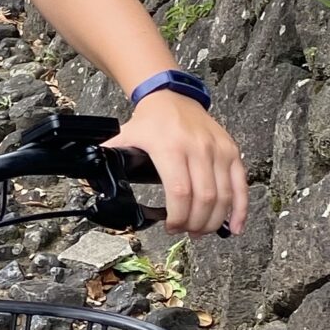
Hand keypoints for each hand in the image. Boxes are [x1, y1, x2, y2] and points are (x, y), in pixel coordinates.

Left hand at [108, 94, 248, 236]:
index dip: (177, 215)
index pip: (179, 191)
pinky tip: (235, 227)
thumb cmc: (150, 121)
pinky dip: (240, 209)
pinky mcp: (232, 152)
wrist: (173, 96)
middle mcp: (198, 148)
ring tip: (201, 231)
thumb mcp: (126, 137)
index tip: (171, 227)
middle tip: (186, 232)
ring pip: (224, 195)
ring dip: (214, 220)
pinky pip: (241, 185)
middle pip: (204, 197)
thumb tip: (89, 180)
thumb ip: (109, 157)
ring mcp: (218, 150)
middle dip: (195, 223)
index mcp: (170, 147)